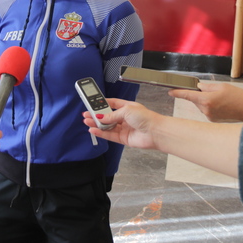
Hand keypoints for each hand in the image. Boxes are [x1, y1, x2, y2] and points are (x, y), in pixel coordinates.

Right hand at [83, 97, 242, 176]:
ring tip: (87, 121)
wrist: (156, 132)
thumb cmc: (146, 118)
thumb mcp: (126, 111)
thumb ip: (111, 115)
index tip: (92, 104)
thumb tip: (100, 117)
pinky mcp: (124, 138)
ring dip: (97, 124)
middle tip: (86, 114)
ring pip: (107, 126)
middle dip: (97, 115)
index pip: (112, 103)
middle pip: (107, 116)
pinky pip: (109, 135)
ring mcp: (124, 128)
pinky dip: (101, 132)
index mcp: (127, 107)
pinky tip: (93, 129)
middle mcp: (125, 117)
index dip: (102, 104)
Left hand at [168, 82, 242, 121]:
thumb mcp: (222, 86)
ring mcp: (209, 116)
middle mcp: (205, 110)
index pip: (187, 95)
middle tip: (213, 92)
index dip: (177, 92)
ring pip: (201, 105)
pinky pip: (206, 110)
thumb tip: (198, 87)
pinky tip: (222, 106)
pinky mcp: (212, 120)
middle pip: (195, 99)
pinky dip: (210, 106)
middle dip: (200, 94)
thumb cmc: (238, 97)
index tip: (170, 91)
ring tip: (221, 99)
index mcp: (206, 100)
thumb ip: (207, 86)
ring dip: (206, 101)